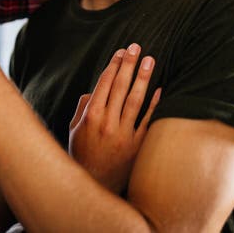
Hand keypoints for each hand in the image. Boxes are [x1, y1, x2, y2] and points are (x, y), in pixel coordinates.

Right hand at [69, 43, 160, 193]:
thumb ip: (82, 108)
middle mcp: (106, 123)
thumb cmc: (82, 156)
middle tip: (137, 47)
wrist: (94, 187)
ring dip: (143, 78)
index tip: (121, 51)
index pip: (104, 84)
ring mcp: (123, 134)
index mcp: (90, 116)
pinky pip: (147, 120)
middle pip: (120, 87)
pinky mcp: (136, 146)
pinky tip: (160, 88)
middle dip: (128, 64)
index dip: (113, 65)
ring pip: (135, 100)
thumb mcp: (74, 130)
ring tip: (150, 60)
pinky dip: (154, 103)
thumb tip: (92, 91)